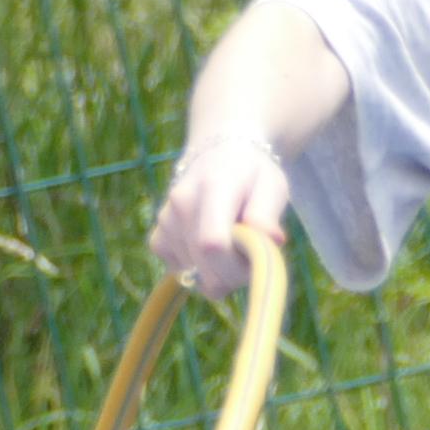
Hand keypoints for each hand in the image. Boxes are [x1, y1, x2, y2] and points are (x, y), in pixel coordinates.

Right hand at [150, 121, 287, 292]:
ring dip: (219, 271)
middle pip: (205, 267)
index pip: (212, 244)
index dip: (238, 266)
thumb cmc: (252, 175)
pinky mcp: (157, 238)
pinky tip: (209, 245)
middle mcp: (181, 204)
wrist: (220, 154)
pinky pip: (180, 271)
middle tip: (250, 251)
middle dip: (235, 273)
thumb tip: (271, 240)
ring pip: (195, 275)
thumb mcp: (271, 186)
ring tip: (231, 241)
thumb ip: (267, 214)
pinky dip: (199, 268)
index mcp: (212, 188)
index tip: (257, 258)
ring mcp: (166, 222)